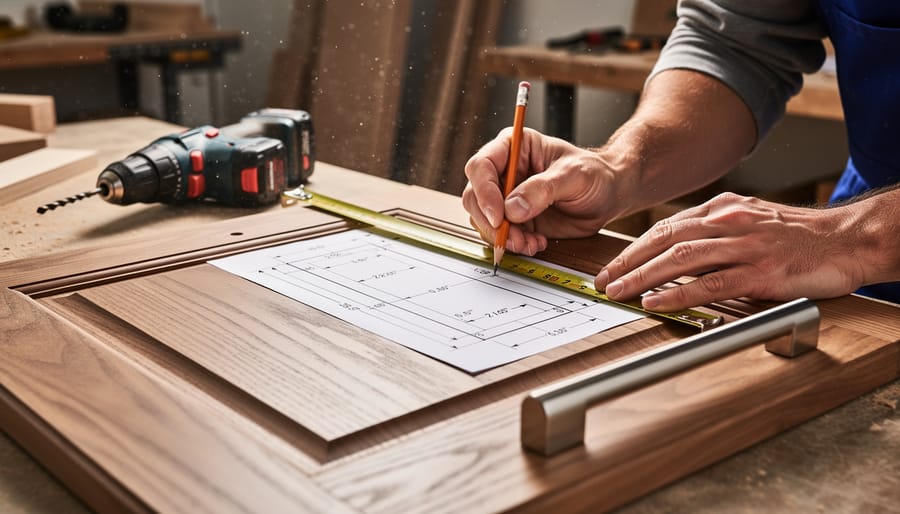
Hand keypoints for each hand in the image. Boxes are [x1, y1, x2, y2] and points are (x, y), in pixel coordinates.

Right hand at [462, 127, 627, 254]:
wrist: (608, 195)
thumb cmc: (594, 174)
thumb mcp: (574, 175)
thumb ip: (543, 189)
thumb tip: (512, 209)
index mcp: (513, 147)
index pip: (481, 166)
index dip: (484, 192)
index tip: (499, 216)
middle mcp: (503, 171)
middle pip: (474, 196)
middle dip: (490, 221)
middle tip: (512, 237)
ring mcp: (505, 197)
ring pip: (483, 219)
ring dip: (503, 237)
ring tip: (530, 242)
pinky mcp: (513, 219)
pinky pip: (499, 235)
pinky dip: (513, 244)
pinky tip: (536, 243)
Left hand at [595, 192, 866, 310]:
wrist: (848, 240)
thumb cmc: (800, 237)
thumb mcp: (752, 220)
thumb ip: (717, 231)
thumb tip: (679, 250)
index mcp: (723, 209)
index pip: (666, 227)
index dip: (634, 248)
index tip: (612, 265)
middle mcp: (728, 222)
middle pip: (664, 239)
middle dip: (627, 262)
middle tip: (602, 281)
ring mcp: (744, 246)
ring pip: (679, 258)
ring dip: (642, 277)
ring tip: (618, 291)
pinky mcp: (760, 272)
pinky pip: (709, 283)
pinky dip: (678, 293)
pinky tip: (655, 301)